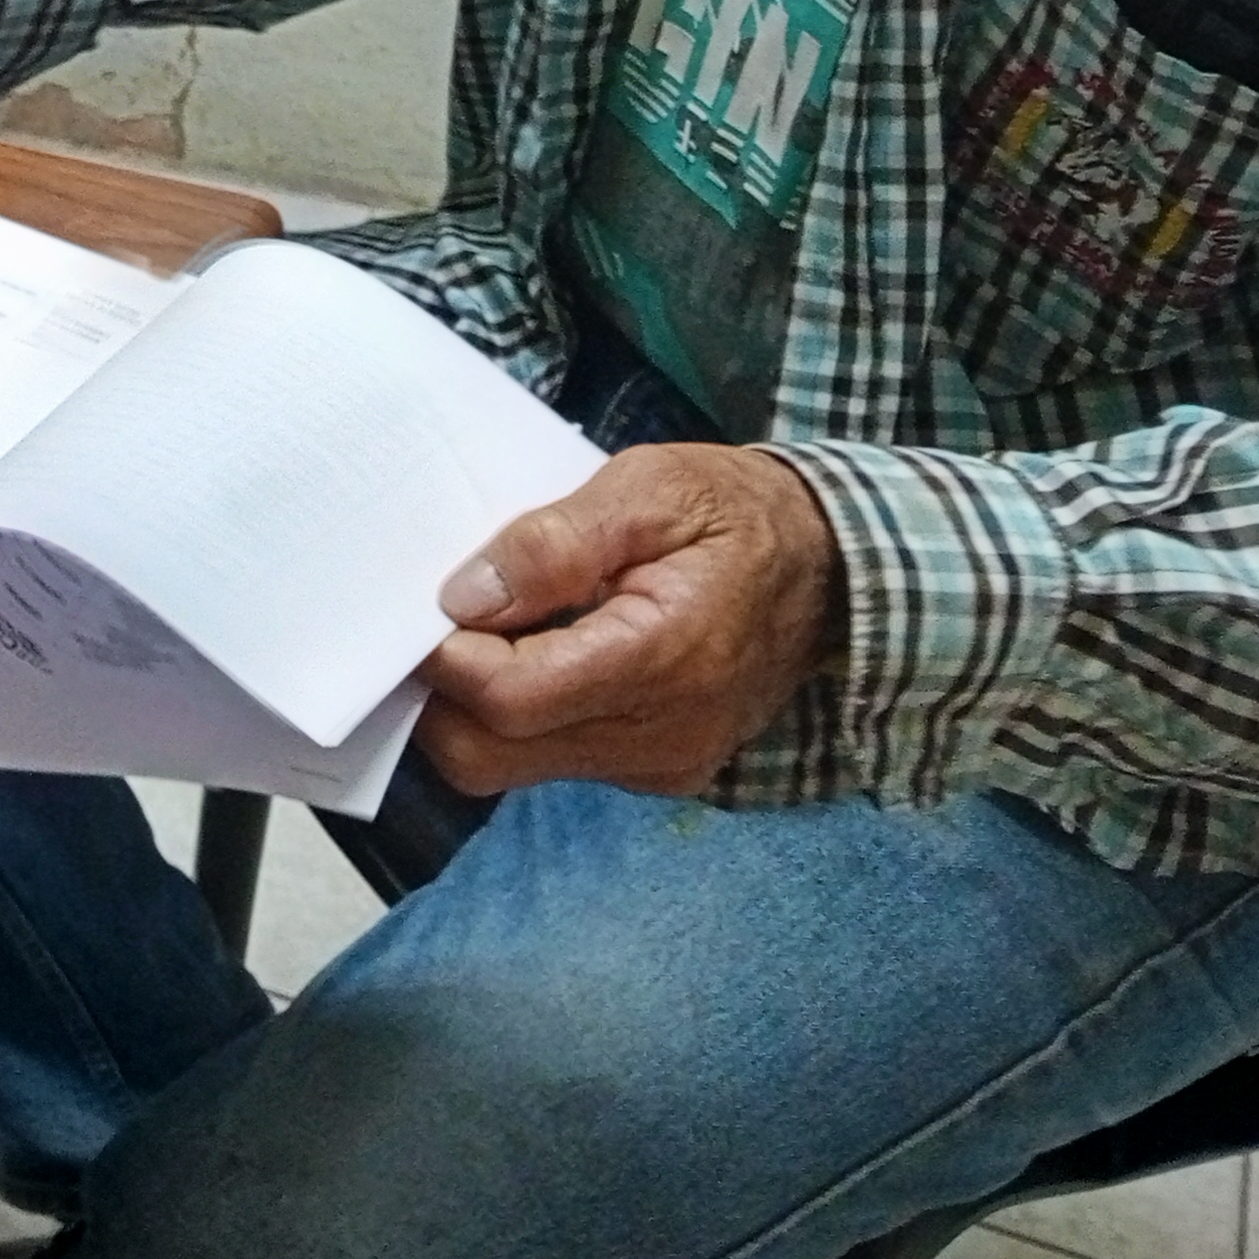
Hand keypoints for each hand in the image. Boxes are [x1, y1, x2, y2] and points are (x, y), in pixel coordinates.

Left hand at [415, 444, 844, 797]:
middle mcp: (661, 736)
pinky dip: (520, 716)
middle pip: (488, 753)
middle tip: (436, 621)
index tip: (423, 604)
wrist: (834, 569)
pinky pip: (551, 760)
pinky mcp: (658, 770)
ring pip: (509, 765)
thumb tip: (464, 596)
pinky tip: (535, 653)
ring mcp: (661, 764)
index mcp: (663, 660)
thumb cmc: (736, 514)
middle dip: (440, 694)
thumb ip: (554, 543)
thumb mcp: (649, 489)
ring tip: (491, 631)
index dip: (445, 657)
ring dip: (474, 707)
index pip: (507, 698)